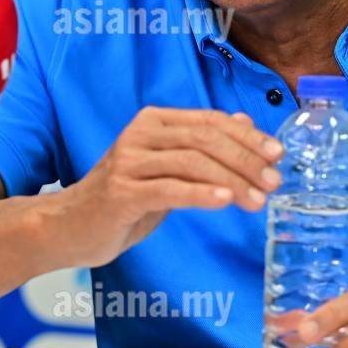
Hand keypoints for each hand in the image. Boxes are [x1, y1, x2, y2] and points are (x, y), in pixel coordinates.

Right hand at [52, 107, 281, 268]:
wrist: (69, 226)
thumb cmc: (122, 199)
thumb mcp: (166, 168)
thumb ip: (200, 146)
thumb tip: (244, 123)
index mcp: (153, 122)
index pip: (210, 121)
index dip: (247, 137)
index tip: (278, 155)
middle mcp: (140, 134)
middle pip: (204, 138)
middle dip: (246, 160)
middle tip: (274, 181)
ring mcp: (128, 162)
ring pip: (192, 162)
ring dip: (232, 181)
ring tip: (257, 200)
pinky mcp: (121, 192)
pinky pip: (170, 189)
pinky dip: (202, 194)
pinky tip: (225, 201)